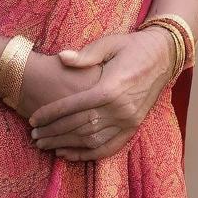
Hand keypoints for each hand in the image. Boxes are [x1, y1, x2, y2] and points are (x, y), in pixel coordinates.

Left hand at [29, 29, 175, 161]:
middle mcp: (120, 109)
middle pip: (80, 126)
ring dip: (67, 144)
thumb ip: (86, 54)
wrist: (164, 55)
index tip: (33, 119)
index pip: (74, 106)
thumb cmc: (132, 46)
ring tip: (46, 145)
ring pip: (92, 140)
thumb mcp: (109, 43)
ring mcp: (129, 121)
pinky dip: (88, 154)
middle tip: (34, 135)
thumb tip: (61, 58)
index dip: (52, 114)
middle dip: (54, 132)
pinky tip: (70, 153)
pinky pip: (109, 147)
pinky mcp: (134, 127)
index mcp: (111, 87)